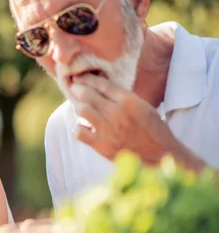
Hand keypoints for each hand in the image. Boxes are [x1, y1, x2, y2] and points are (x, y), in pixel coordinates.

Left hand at [70, 74, 195, 166]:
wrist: (160, 155)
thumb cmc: (153, 129)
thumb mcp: (143, 106)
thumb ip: (123, 97)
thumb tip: (100, 87)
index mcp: (129, 100)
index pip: (101, 84)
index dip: (87, 78)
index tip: (79, 77)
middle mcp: (116, 113)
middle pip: (87, 94)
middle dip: (77, 89)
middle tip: (74, 88)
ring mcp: (108, 129)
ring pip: (81, 110)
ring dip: (78, 106)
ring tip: (79, 106)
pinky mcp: (102, 145)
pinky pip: (79, 132)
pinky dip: (78, 128)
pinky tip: (83, 127)